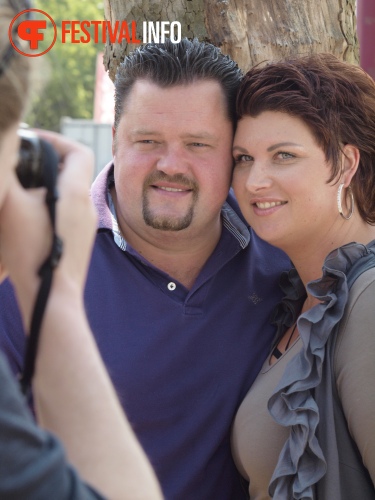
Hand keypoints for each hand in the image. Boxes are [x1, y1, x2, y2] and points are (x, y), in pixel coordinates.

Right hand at [0, 131, 96, 328]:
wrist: (51, 297)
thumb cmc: (32, 252)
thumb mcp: (11, 206)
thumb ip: (8, 176)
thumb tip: (7, 156)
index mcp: (75, 192)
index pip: (78, 151)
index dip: (57, 139)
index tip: (34, 140)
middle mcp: (86, 206)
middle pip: (74, 170)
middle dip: (49, 161)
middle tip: (24, 161)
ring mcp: (86, 225)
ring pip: (70, 192)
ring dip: (49, 184)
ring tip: (22, 189)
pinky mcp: (81, 241)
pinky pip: (69, 211)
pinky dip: (51, 204)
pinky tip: (30, 216)